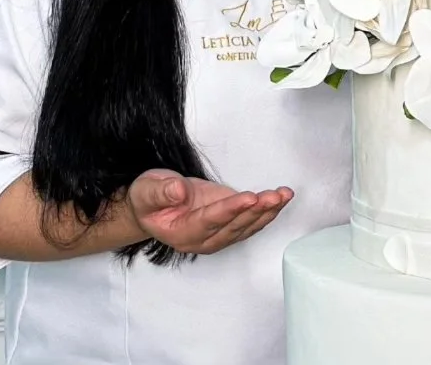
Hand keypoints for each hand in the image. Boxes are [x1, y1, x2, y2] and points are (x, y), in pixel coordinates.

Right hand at [126, 169, 293, 255]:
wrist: (152, 206)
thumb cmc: (148, 199)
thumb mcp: (147, 191)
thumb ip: (161, 192)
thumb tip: (178, 191)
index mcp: (182, 233)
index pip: (209, 222)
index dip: (230, 210)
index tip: (249, 198)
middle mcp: (203, 239)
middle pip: (233, 228)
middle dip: (256, 211)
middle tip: (275, 196)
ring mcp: (217, 234)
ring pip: (246, 227)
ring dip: (267, 211)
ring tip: (284, 195)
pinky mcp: (228, 224)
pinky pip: (250, 221)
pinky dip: (267, 211)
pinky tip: (280, 199)